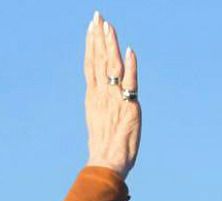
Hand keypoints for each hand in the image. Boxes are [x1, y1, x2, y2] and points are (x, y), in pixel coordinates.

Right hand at [84, 11, 139, 178]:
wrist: (107, 163)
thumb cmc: (106, 147)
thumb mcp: (100, 120)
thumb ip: (102, 102)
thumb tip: (101, 90)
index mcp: (94, 97)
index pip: (92, 64)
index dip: (92, 44)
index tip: (92, 26)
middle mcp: (102, 95)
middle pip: (99, 60)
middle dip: (98, 37)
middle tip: (97, 16)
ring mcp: (114, 99)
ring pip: (111, 66)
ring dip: (109, 45)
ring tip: (107, 25)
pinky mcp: (129, 106)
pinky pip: (130, 83)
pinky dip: (130, 67)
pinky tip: (130, 51)